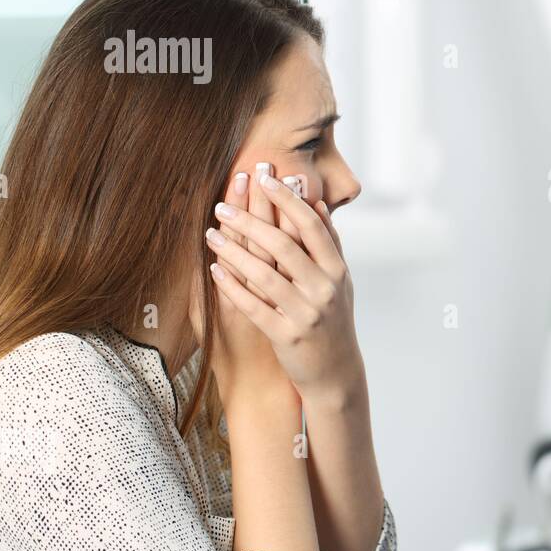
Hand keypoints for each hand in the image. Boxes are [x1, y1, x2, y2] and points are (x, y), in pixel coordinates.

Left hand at [206, 171, 363, 404]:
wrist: (335, 373)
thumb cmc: (333, 320)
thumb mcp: (340, 282)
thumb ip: (330, 245)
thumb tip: (317, 204)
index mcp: (337, 270)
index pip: (311, 225)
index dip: (286, 199)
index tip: (263, 177)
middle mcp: (325, 289)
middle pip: (283, 244)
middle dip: (250, 220)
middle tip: (223, 203)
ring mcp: (306, 313)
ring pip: (264, 274)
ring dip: (233, 250)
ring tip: (209, 233)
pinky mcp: (286, 335)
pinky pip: (252, 306)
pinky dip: (231, 285)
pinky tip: (213, 269)